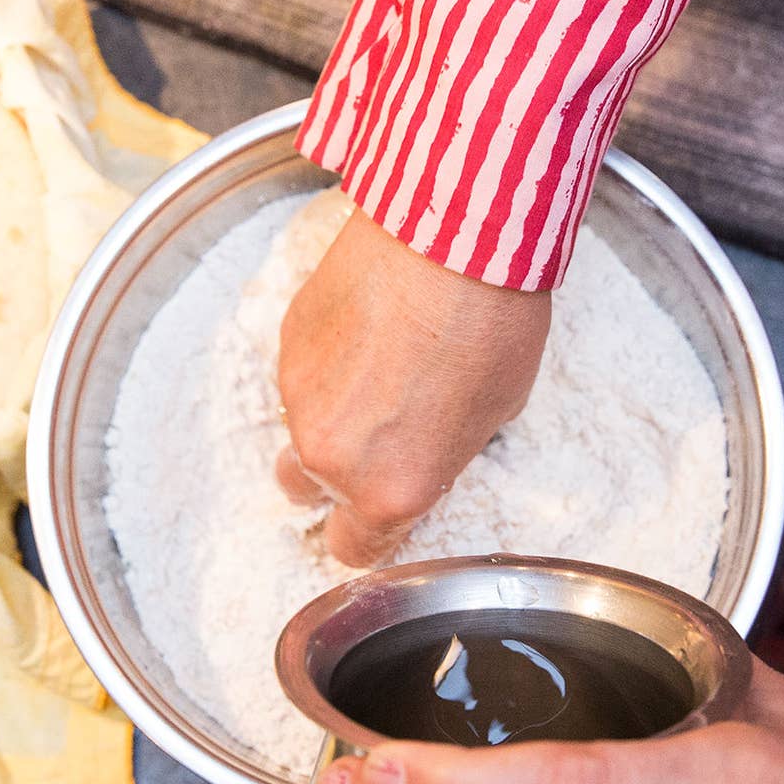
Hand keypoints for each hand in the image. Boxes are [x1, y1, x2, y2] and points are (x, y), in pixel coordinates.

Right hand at [276, 206, 550, 566]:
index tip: (381, 516)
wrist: (453, 232)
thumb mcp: (496, 412)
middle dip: (338, 474)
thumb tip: (425, 449)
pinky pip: (300, 375)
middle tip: (381, 435)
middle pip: (309, 492)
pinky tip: (369, 326)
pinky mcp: (286, 343)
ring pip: (302, 429)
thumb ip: (442, 453)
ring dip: (333, 412)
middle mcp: (333, 456)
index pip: (354, 551)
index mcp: (392, 489)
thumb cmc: (492, 322)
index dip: (368, 537)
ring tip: (383, 364)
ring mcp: (300, 398)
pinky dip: (327, 363)